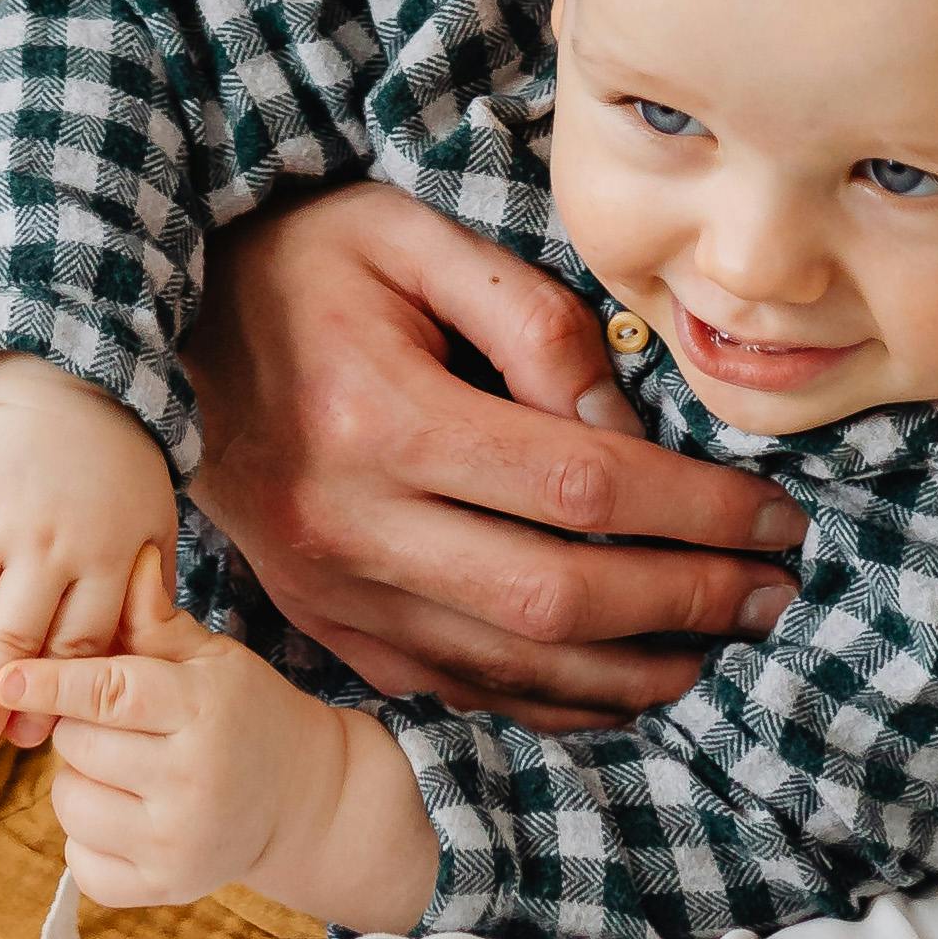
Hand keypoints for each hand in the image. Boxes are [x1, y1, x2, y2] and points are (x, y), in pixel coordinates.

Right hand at [0, 361, 177, 762]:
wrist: (62, 382)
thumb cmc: (114, 472)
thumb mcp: (151, 526)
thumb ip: (146, 599)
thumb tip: (124, 685)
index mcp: (103, 555)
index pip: (73, 648)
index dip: (47, 702)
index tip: (24, 744)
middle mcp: (43, 542)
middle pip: (8, 644)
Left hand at [0, 572, 438, 927]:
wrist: (300, 799)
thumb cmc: (244, 712)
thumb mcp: (209, 658)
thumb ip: (155, 620)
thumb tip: (128, 553)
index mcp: (203, 710)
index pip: (112, 694)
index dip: (52, 683)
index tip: (3, 678)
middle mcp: (192, 781)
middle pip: (79, 746)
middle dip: (77, 726)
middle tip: (112, 722)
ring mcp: (178, 843)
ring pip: (70, 803)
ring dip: (78, 780)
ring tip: (118, 765)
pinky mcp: (165, 888)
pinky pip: (80, 860)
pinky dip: (86, 835)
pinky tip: (124, 811)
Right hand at [185, 182, 799, 722]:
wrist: (162, 331)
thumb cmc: (305, 263)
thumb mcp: (413, 236)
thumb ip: (530, 319)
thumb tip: (624, 420)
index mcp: (381, 417)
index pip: (578, 488)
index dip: (695, 512)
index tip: (775, 514)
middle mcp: (353, 524)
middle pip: (557, 597)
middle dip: (688, 602)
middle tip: (775, 591)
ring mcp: (333, 593)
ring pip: (512, 667)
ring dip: (636, 669)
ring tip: (723, 642)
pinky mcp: (328, 628)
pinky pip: (458, 690)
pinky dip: (554, 702)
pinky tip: (628, 681)